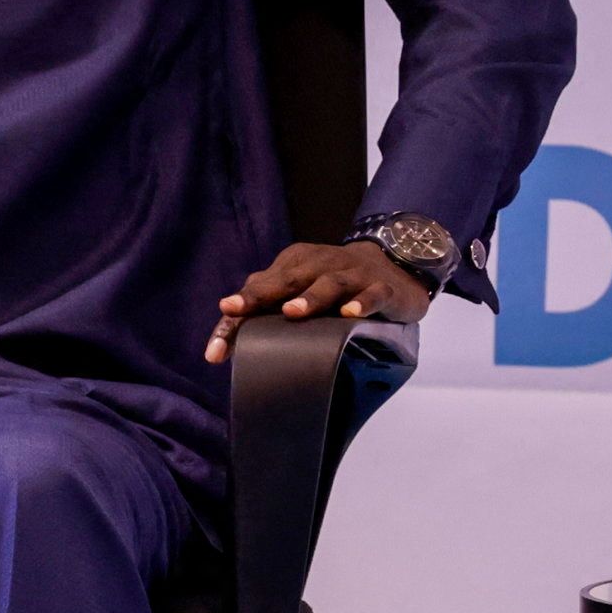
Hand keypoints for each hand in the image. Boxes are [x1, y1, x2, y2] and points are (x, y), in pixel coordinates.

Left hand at [208, 239, 431, 364]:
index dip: (236, 315)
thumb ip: (271, 312)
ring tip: (292, 313)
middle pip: (288, 279)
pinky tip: (350, 314)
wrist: (396, 263)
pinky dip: (362, 302)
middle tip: (235, 310)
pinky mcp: (382, 286)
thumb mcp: (303, 291)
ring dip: (310, 297)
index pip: (260, 288)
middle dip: (260, 296)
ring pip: (329, 283)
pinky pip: (372, 293)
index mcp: (295, 264)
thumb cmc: (338, 284)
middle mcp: (321, 264)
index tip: (215, 349)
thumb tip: (228, 346)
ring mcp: (353, 273)